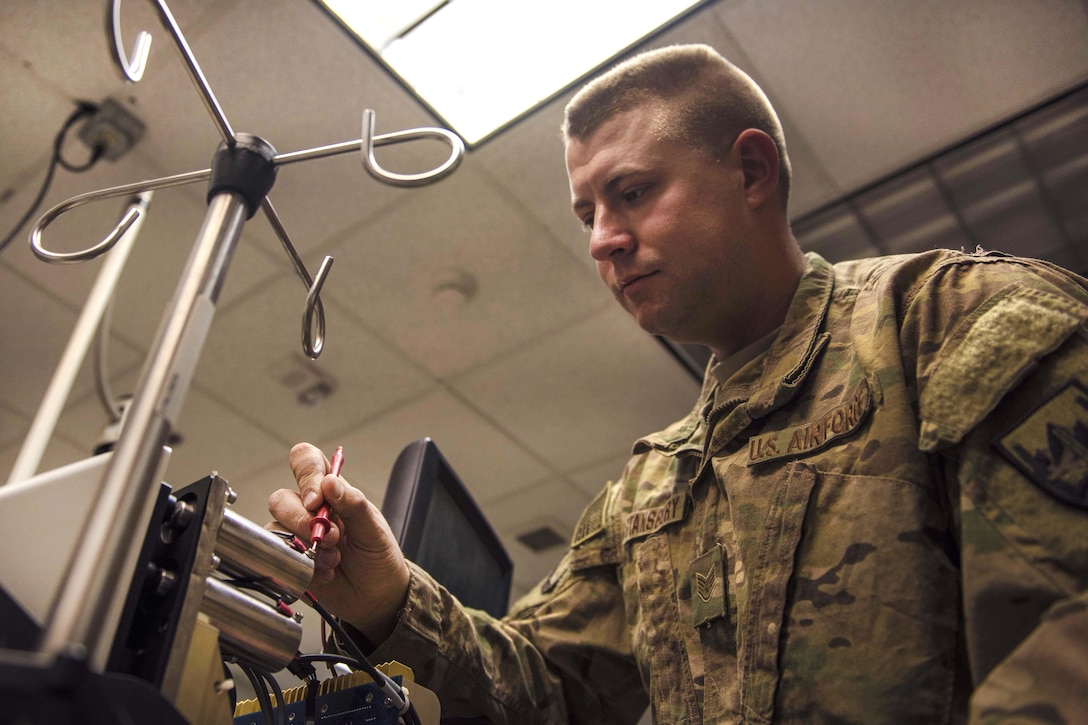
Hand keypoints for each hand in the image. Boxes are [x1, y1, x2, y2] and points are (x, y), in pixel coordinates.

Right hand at [268, 442, 409, 642]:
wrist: (376, 597)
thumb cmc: (378, 556)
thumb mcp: (374, 530)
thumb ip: (354, 504)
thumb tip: (330, 481)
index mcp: (332, 491)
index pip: (306, 462)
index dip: (306, 474)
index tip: (317, 499)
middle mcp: (309, 508)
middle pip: (281, 499)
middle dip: (304, 521)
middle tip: (331, 538)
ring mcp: (296, 534)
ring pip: (276, 527)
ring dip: (305, 546)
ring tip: (332, 559)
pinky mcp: (289, 559)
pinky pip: (278, 555)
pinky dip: (302, 565)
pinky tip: (325, 573)